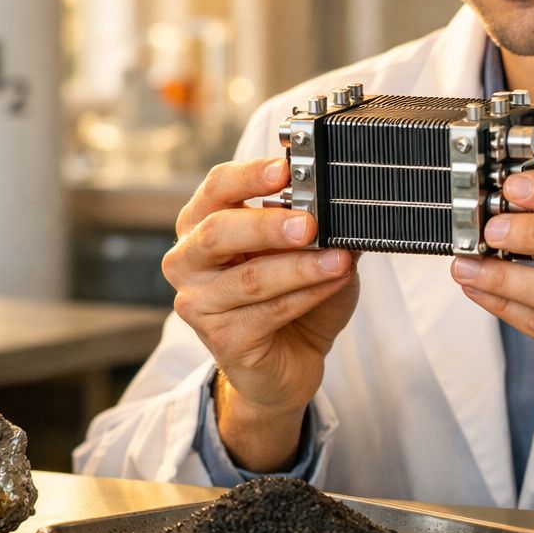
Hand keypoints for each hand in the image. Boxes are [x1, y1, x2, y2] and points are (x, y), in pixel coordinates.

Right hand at [163, 157, 359, 469]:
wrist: (289, 362)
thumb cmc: (292, 296)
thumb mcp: (307, 251)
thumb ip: (317, 225)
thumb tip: (344, 203)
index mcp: (202, 225)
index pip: (216, 189)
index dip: (248, 176)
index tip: (285, 170)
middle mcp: (189, 261)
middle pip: (219, 232)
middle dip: (267, 225)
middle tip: (310, 223)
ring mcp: (198, 303)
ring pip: (250, 278)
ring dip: (300, 266)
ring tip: (339, 259)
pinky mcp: (221, 339)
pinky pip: (268, 312)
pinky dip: (307, 295)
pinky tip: (334, 282)